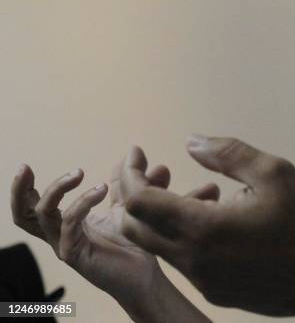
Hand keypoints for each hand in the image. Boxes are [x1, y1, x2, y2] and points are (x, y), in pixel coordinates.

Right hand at [11, 162, 171, 312]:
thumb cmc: (132, 242)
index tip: (27, 165)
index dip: (25, 188)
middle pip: (24, 215)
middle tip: (25, 168)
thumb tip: (134, 151)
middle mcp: (60, 235)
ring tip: (78, 172)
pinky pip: (68, 223)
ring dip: (57, 187)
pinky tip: (101, 189)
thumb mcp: (126, 203)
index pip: (34, 206)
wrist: (146, 273)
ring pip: (42, 215)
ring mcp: (65, 245)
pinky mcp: (75, 255)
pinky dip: (82, 201)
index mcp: (67, 223)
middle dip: (19, 190)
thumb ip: (126, 180)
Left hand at [119, 137, 294, 316]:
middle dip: (134, 195)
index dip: (129, 174)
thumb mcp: (274, 173)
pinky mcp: (214, 292)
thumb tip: (192, 142)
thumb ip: (228, 154)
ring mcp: (201, 281)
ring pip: (158, 245)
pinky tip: (217, 216)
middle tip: (153, 170)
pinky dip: (182, 233)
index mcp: (202, 228)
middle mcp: (192, 260)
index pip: (138, 202)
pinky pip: (182, 259)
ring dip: (161, 215)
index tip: (137, 152)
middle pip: (135, 228)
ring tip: (198, 190)